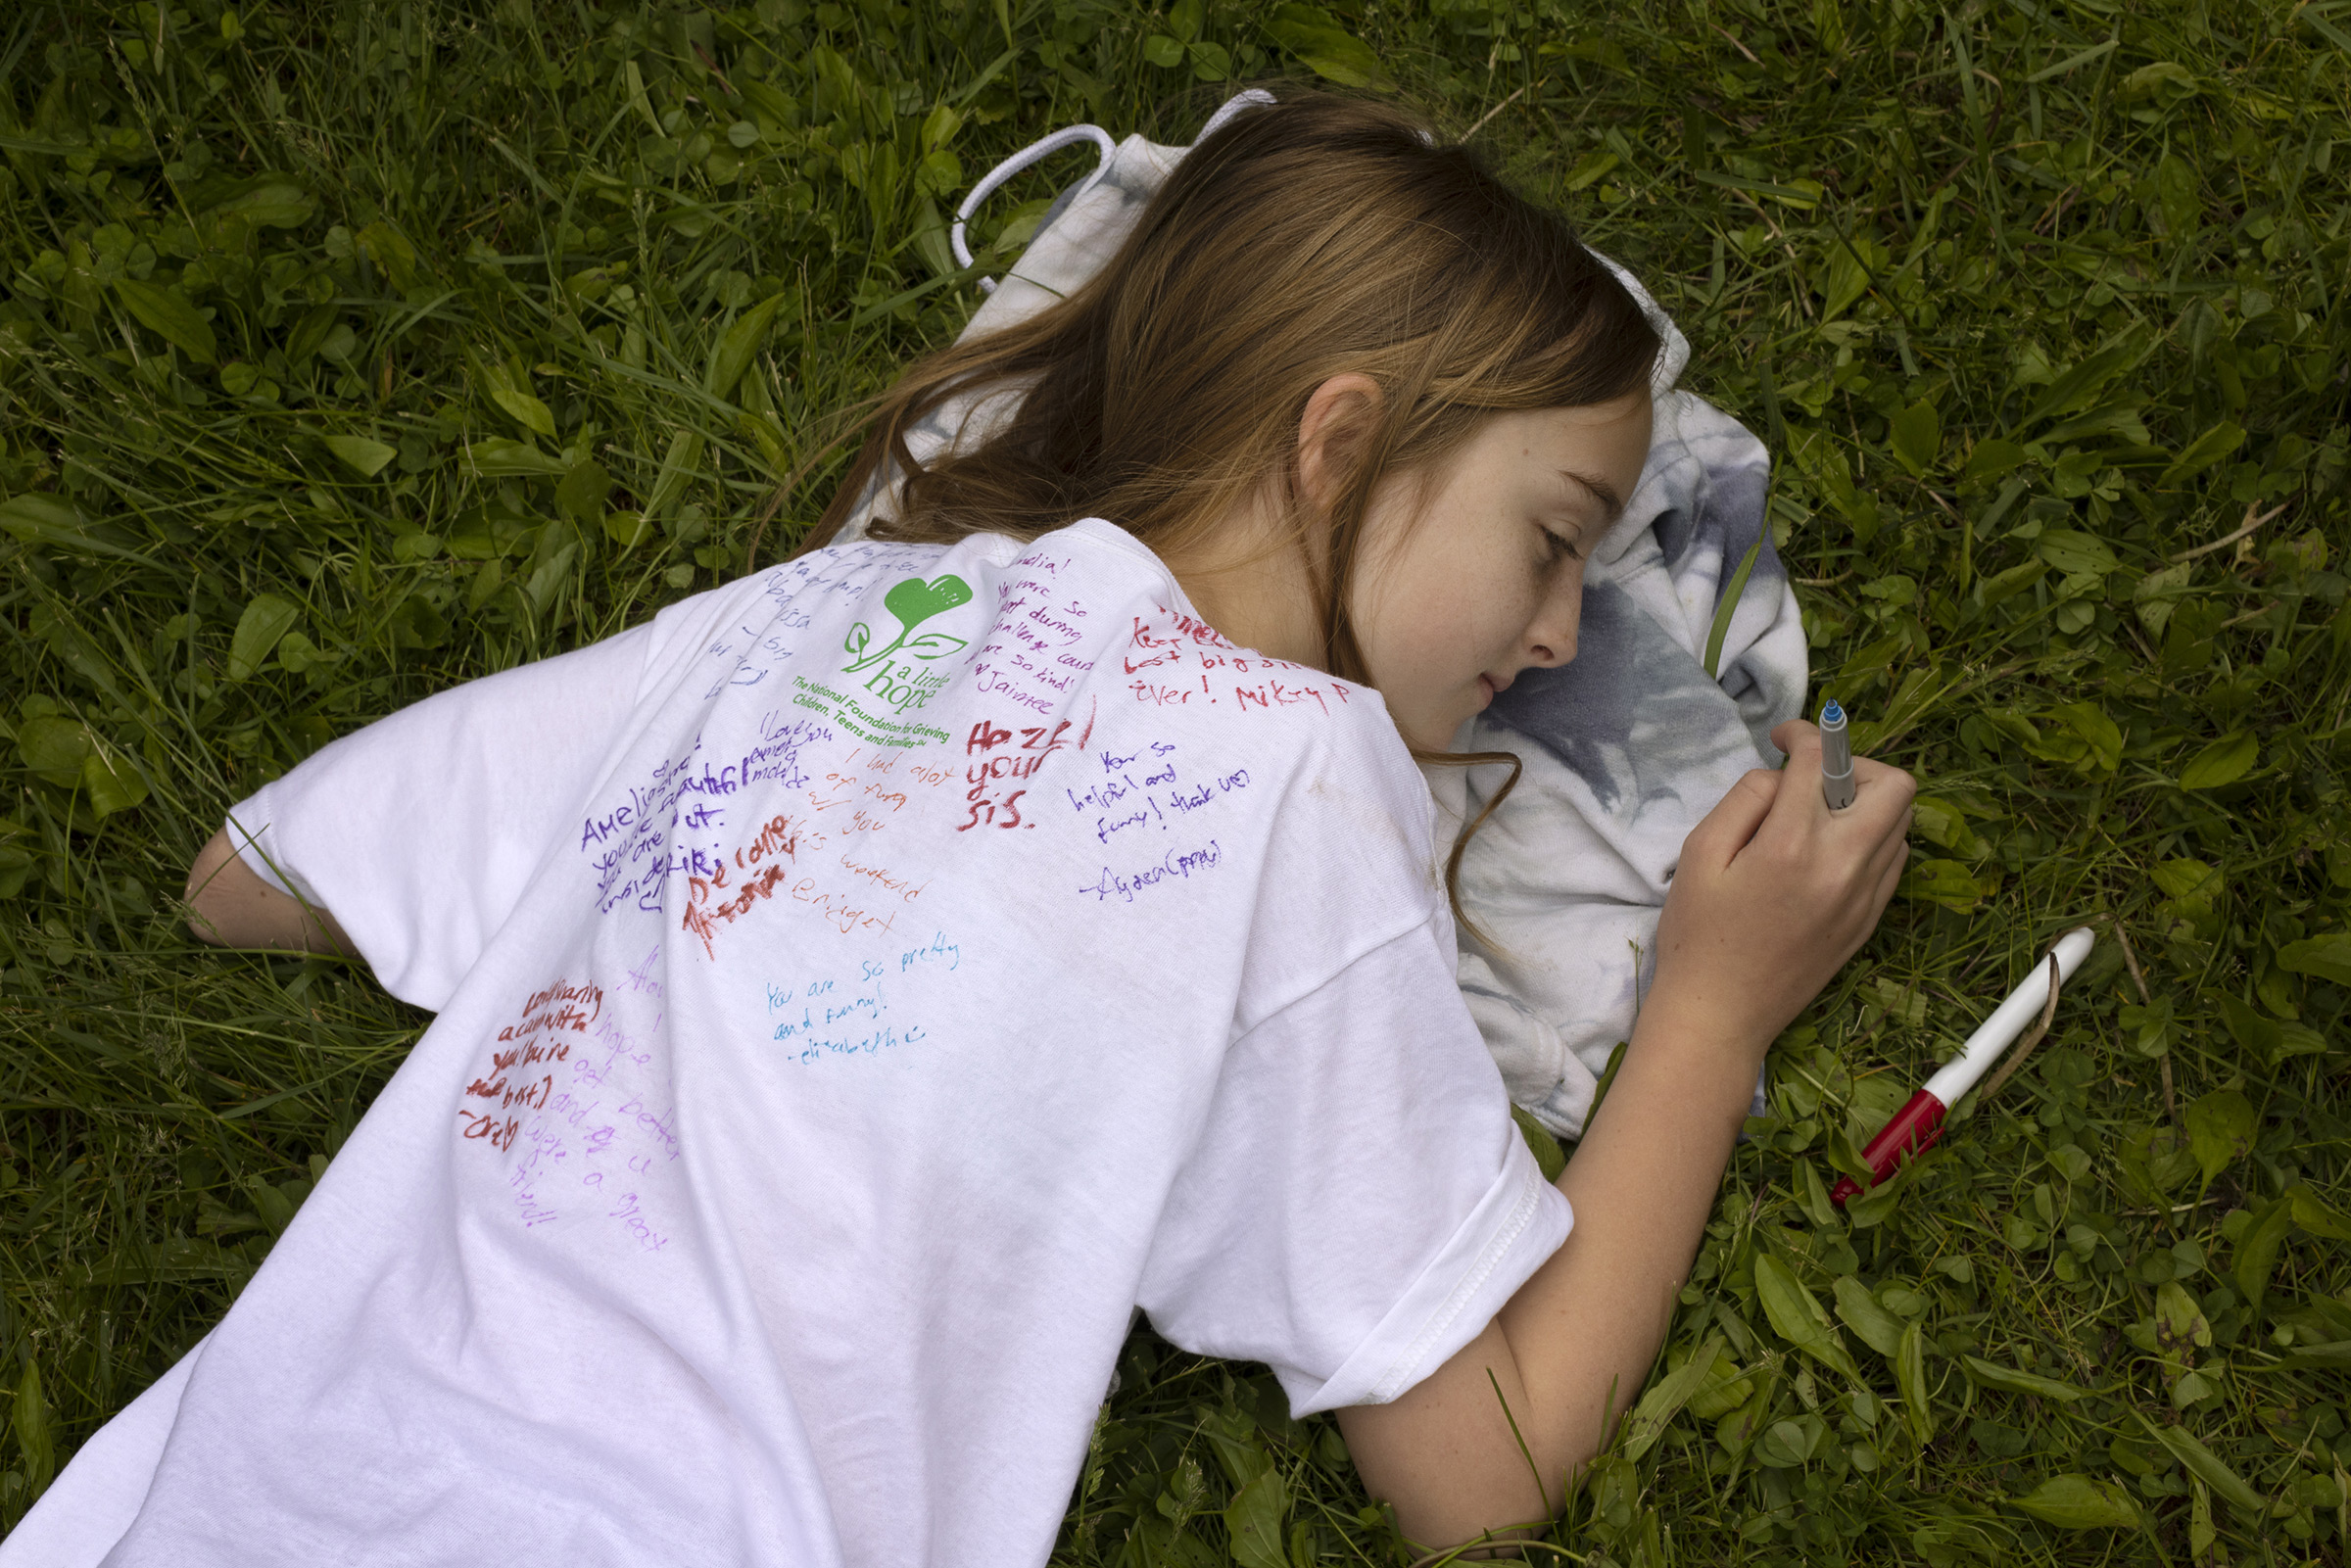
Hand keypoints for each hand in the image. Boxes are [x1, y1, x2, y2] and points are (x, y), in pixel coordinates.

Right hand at [1648, 720, 1913, 1057]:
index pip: (1820, 760)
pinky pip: (1894, 860)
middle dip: (1854, 764)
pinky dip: (1871, 840)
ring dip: (1865, 803)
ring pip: (1901, 821)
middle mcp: (1843, 866)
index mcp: (1792, 845)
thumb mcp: (1699, 854)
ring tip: (1818, 818)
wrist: (1720, 1016)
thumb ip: (1744, 800)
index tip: (1781, 737)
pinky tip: (1829, 853)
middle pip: (1893, 784)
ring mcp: (1865, 897)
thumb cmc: (1697, 936)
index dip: (1803, 733)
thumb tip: (1781, 777)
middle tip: (1812, 780)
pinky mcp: (1870, 921)